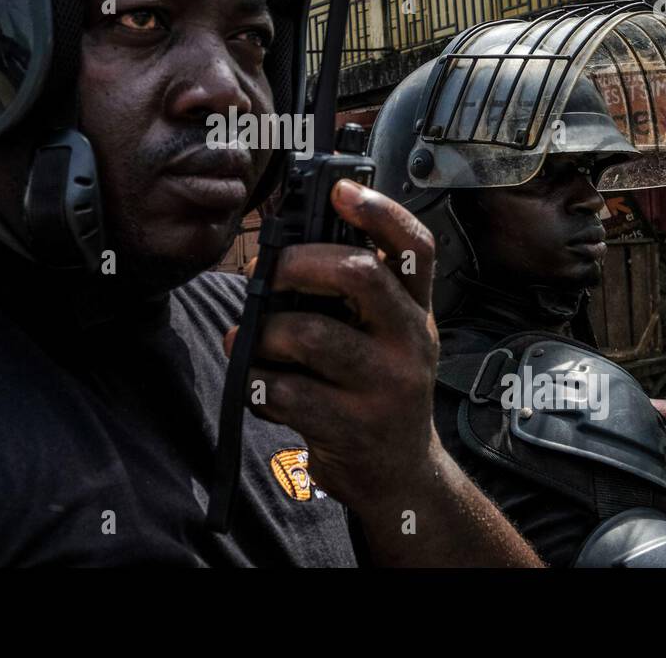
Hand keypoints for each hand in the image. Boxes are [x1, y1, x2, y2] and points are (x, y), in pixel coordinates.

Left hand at [223, 177, 439, 510]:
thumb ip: (354, 294)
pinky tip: (259, 383)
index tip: (340, 189)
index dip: (380, 210)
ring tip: (250, 339)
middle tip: (266, 272)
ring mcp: (384, 387)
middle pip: (359, 275)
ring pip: (310, 334)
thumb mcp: (385, 335)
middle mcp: (409, 342)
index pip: (415, 246)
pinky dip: (257, 382)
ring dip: (264, 332)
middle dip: (297, 264)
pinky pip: (285, 391)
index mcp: (415, 309)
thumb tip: (284, 247)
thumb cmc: (377, 388)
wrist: (401, 475)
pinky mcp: (351, 428)